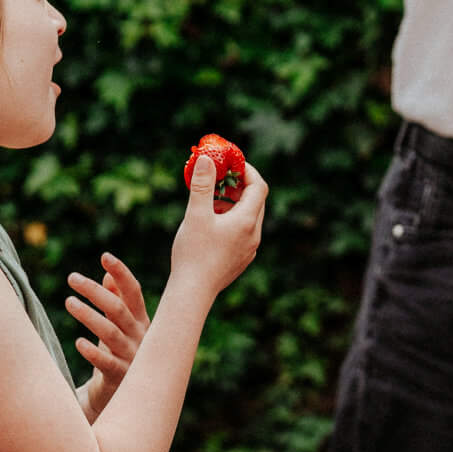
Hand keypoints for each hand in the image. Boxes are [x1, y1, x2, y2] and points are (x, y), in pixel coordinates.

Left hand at [65, 253, 146, 420]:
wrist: (125, 399)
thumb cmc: (119, 356)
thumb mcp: (119, 328)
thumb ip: (117, 303)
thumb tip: (108, 276)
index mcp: (141, 321)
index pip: (133, 292)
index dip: (121, 273)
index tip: (105, 257)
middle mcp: (140, 337)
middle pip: (118, 309)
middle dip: (96, 291)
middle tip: (72, 278)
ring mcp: (132, 357)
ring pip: (110, 333)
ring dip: (89, 316)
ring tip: (69, 302)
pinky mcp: (120, 377)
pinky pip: (107, 363)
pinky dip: (93, 352)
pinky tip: (78, 342)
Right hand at [171, 154, 266, 299]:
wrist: (193, 293)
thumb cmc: (194, 253)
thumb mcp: (196, 214)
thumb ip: (203, 184)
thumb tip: (207, 158)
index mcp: (247, 221)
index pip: (259, 186)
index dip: (247, 171)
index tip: (231, 163)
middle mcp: (254, 235)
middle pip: (255, 201)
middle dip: (238, 186)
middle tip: (218, 177)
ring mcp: (249, 249)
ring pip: (248, 217)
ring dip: (232, 203)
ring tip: (209, 200)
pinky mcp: (240, 259)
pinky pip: (242, 232)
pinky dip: (230, 220)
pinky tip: (209, 223)